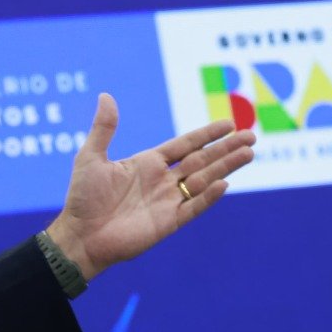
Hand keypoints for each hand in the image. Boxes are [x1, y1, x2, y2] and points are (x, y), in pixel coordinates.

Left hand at [46, 92, 254, 279]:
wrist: (80, 236)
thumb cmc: (83, 198)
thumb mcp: (91, 157)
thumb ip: (104, 129)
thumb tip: (106, 96)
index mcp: (148, 163)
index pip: (185, 145)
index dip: (207, 135)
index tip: (228, 124)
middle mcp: (162, 181)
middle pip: (202, 160)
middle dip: (226, 148)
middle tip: (251, 136)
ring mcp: (167, 202)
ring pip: (204, 180)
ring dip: (226, 167)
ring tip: (249, 154)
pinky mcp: (168, 223)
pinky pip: (193, 207)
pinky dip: (208, 197)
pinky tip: (224, 183)